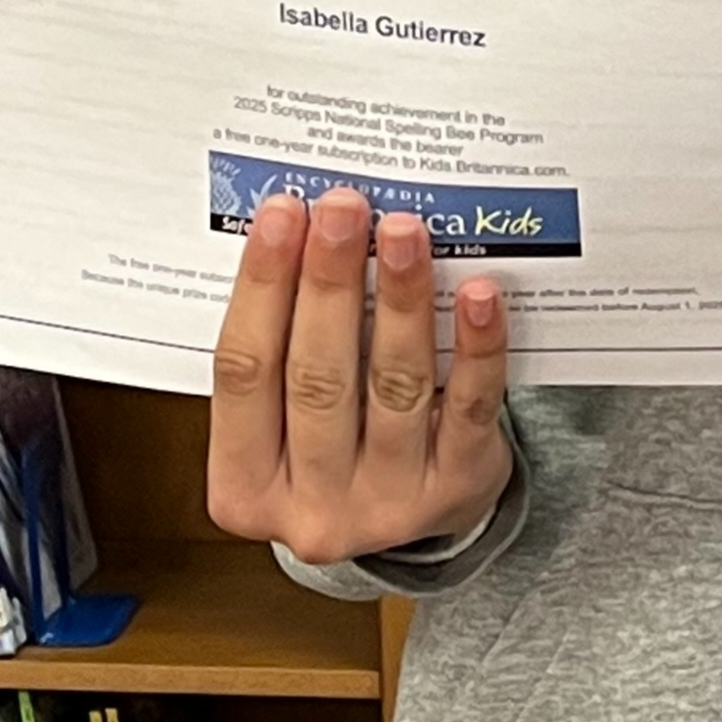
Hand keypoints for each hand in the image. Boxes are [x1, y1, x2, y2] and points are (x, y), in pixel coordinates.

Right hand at [206, 188, 514, 566]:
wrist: (423, 514)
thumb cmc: (342, 443)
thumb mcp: (288, 420)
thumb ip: (285, 346)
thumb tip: (301, 230)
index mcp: (245, 485)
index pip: (242, 374)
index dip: (260, 287)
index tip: (280, 212)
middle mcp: (313, 506)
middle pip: (316, 378)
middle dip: (329, 281)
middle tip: (342, 207)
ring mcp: (388, 503)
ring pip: (393, 386)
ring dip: (400, 298)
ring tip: (404, 230)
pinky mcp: (458, 487)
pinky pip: (469, 406)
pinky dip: (476, 345)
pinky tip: (479, 293)